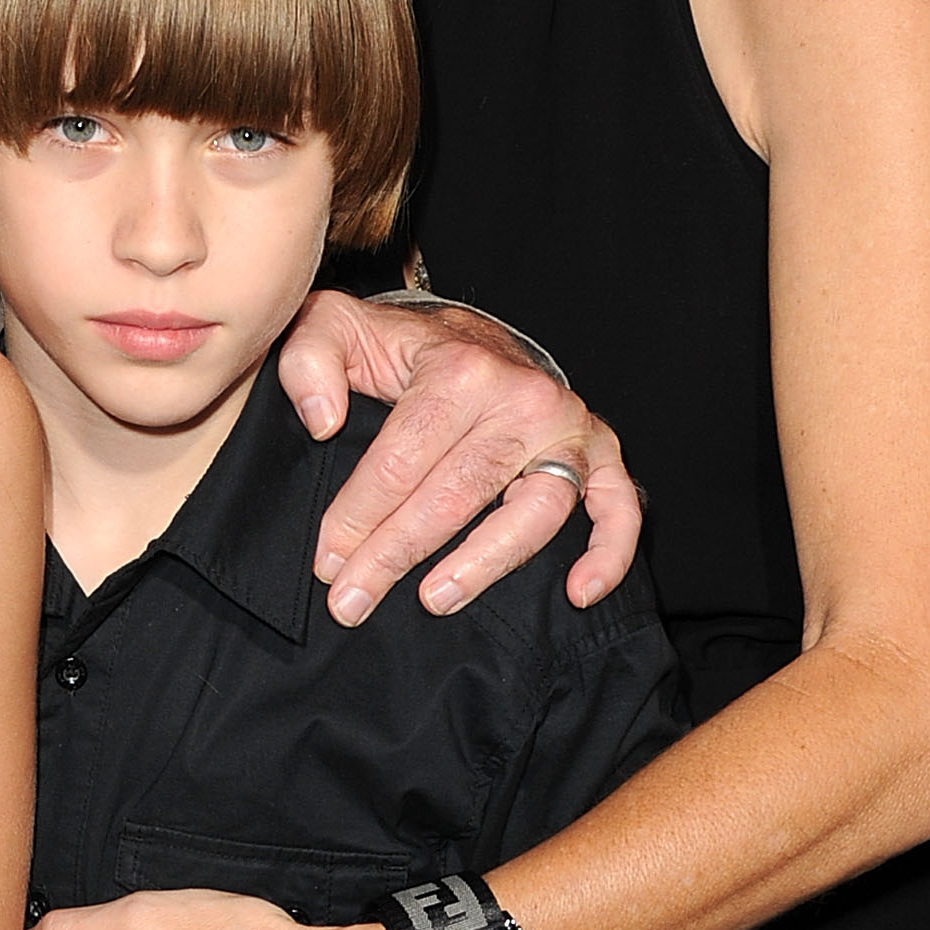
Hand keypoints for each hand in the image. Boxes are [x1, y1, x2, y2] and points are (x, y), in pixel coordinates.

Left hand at [277, 289, 638, 623]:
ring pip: (533, 513)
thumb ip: (310, 361)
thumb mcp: (334, 328)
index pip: (401, 460)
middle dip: (395, 555)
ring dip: (482, 565)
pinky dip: (608, 552)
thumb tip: (321, 420)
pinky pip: (619, 507)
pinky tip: (578, 593)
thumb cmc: (398, 346)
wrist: (468, 336)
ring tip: (433, 601)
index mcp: (458, 369)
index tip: (326, 561)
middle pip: (456, 495)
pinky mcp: (601, 451)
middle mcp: (523, 397)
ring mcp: (568, 427)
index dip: (357, 517)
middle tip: (351, 601)